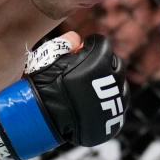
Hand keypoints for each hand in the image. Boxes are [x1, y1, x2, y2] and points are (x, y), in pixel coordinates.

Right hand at [0, 33, 127, 159]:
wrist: (39, 118)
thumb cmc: (42, 84)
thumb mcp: (49, 57)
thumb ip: (65, 44)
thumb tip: (77, 37)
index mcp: (100, 61)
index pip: (103, 45)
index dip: (92, 45)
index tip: (83, 49)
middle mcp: (113, 81)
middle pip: (117, 65)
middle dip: (104, 64)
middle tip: (88, 69)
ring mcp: (116, 103)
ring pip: (121, 88)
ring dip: (110, 84)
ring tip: (92, 89)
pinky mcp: (113, 121)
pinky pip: (118, 109)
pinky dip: (109, 106)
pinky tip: (94, 105)